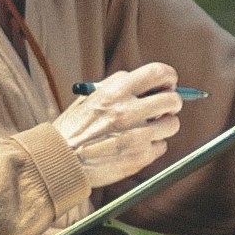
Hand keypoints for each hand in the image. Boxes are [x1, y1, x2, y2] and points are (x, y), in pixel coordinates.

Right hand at [53, 60, 185, 187]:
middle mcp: (129, 111)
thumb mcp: (90, 97)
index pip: (158, 73)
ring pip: (172, 124)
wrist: (61, 161)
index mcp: (116, 92)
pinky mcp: (140, 157)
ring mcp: (137, 135)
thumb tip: (149, 84)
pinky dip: (152, 146)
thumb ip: (117, 86)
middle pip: (173, 100)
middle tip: (164, 109)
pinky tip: (134, 146)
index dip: (169, 77)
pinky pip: (161, 146)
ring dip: (163, 126)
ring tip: (146, 129)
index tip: (168, 84)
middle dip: (172, 103)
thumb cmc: (74, 129)